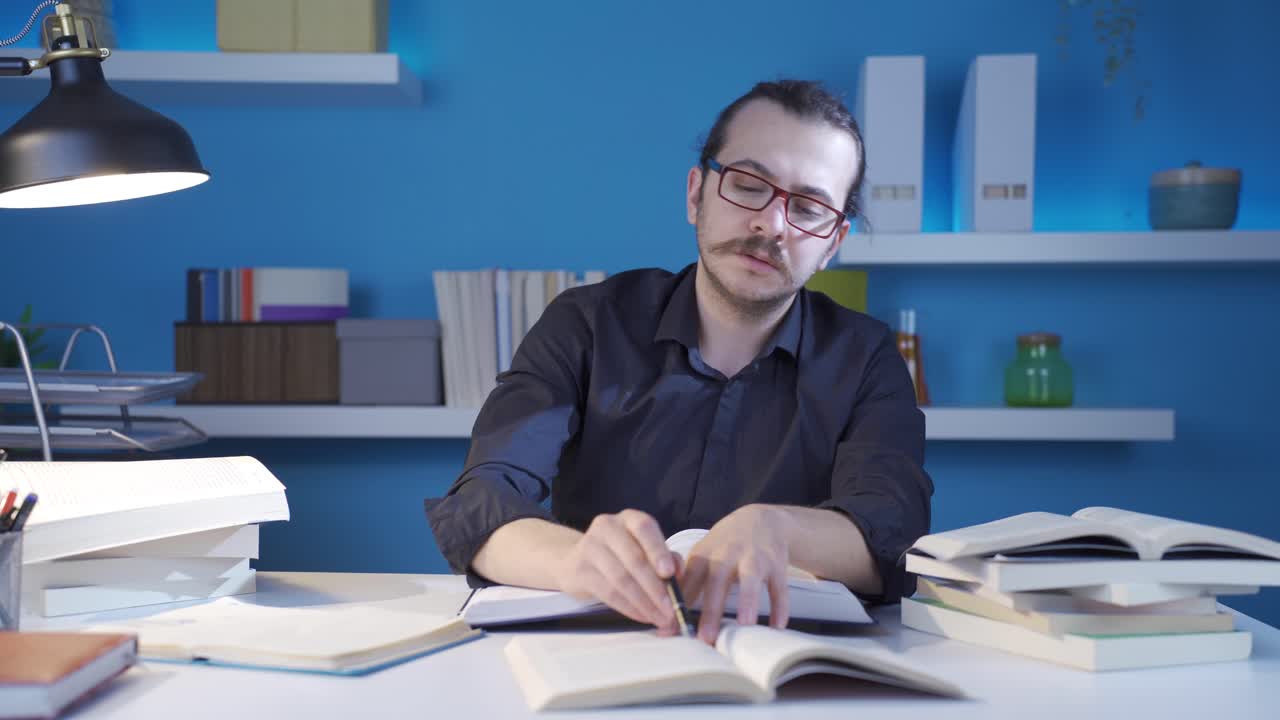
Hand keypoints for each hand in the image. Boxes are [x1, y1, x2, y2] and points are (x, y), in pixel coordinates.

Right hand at [552, 509, 680, 633]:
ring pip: (621, 579)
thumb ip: (667, 557)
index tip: (670, 574)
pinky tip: (642, 616)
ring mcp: (590, 547)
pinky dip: (628, 608)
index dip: (658, 550)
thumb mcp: (645, 549)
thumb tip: (678, 573)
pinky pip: (608, 592)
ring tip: (659, 618)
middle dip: (655, 588)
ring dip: (644, 603)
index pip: (644, 528)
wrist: (576, 560)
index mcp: (629, 518)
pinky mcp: (580, 570)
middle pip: (634, 558)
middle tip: (670, 610)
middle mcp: (608, 527)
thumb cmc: (621, 555)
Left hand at [680, 504, 790, 643]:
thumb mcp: (703, 557)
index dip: (681, 602)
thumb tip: (669, 622)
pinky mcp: (776, 563)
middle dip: (711, 610)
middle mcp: (728, 553)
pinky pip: (779, 586)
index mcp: (705, 555)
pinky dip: (780, 606)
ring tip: (744, 624)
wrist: (761, 520)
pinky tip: (777, 626)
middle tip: (706, 637)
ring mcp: (754, 557)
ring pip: (751, 578)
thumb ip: (688, 585)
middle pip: (717, 581)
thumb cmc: (725, 546)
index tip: (674, 627)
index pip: (689, 579)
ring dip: (747, 600)